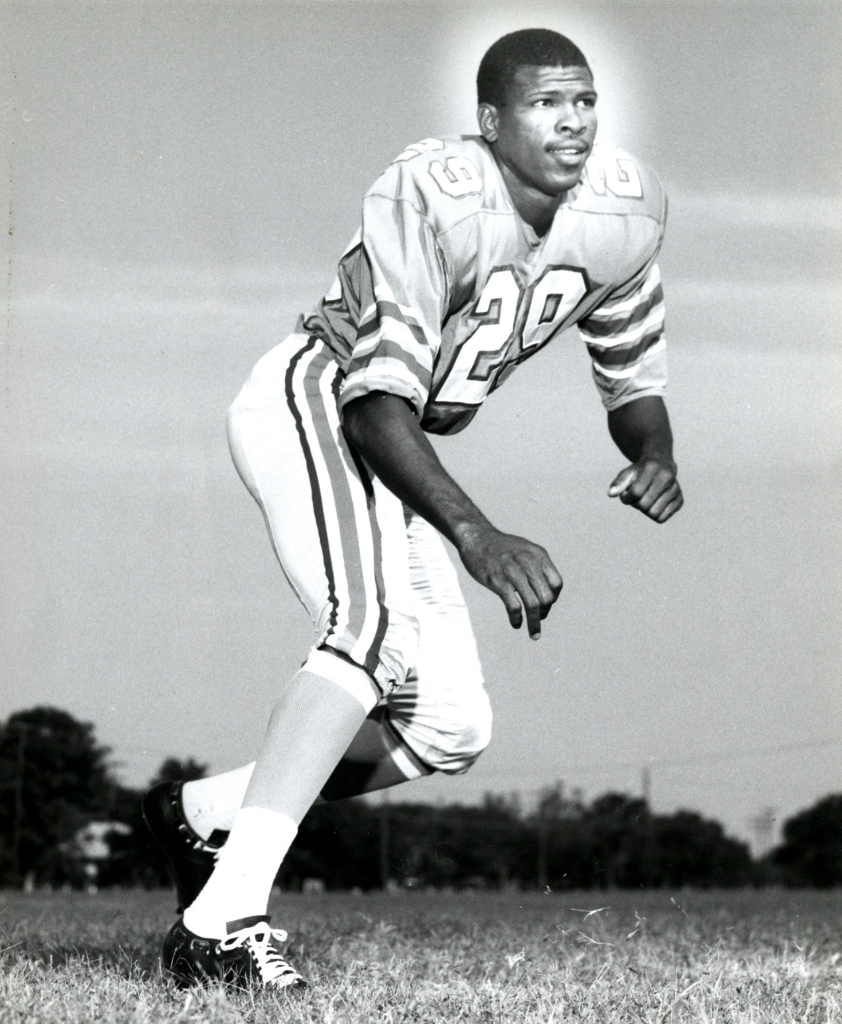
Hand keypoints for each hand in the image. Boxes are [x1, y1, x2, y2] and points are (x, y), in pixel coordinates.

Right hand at [455, 524, 562, 638]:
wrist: (476, 537)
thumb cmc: (500, 547)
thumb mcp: (525, 550)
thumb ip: (537, 567)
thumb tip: (547, 592)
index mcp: (538, 555)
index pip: (556, 584)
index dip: (553, 599)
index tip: (544, 606)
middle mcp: (528, 562)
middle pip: (546, 597)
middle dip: (544, 613)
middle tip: (538, 620)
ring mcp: (513, 572)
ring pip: (533, 604)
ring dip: (534, 623)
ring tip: (533, 633)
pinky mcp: (497, 580)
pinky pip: (514, 606)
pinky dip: (517, 619)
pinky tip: (516, 623)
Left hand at [608, 456, 682, 522]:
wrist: (662, 464)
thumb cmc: (641, 471)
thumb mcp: (628, 473)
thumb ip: (618, 483)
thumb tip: (611, 494)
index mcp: (652, 468)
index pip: (636, 492)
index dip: (626, 498)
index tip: (625, 495)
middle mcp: (667, 478)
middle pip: (644, 505)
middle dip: (635, 504)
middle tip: (636, 498)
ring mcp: (675, 489)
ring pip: (653, 514)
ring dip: (644, 510)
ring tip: (645, 500)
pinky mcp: (680, 500)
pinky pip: (662, 518)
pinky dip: (653, 515)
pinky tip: (653, 504)